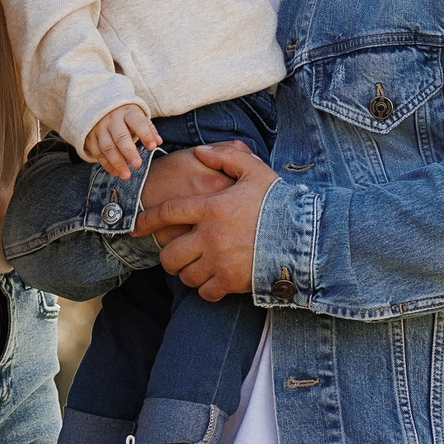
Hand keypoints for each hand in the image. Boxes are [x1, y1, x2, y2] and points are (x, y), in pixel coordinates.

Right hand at [81, 103, 162, 177]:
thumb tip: (158, 142)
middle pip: (120, 136)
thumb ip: (149, 129)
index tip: (153, 146)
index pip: (137, 122)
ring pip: (107, 146)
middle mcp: (112, 119)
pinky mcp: (90, 137)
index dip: (145, 134)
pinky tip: (115, 172)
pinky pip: (97, 152)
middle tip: (137, 165)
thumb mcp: (138, 117)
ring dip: (117, 162)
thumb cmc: (125, 116)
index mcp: (127, 112)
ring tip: (126, 175)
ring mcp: (99, 128)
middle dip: (129, 151)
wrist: (99, 106)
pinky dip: (106, 164)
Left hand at [143, 143, 275, 301]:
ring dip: (188, 272)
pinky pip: (205, 292)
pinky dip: (205, 289)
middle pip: (170, 254)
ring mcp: (220, 261)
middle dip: (169, 256)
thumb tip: (200, 151)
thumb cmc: (281, 201)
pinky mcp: (232, 282)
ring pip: (185, 275)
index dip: (147, 221)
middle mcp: (210, 236)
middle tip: (177, 254)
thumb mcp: (255, 170)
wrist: (307, 235)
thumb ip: (226, 156)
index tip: (135, 227)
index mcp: (211, 207)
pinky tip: (214, 281)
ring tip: (198, 267)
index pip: (167, 214)